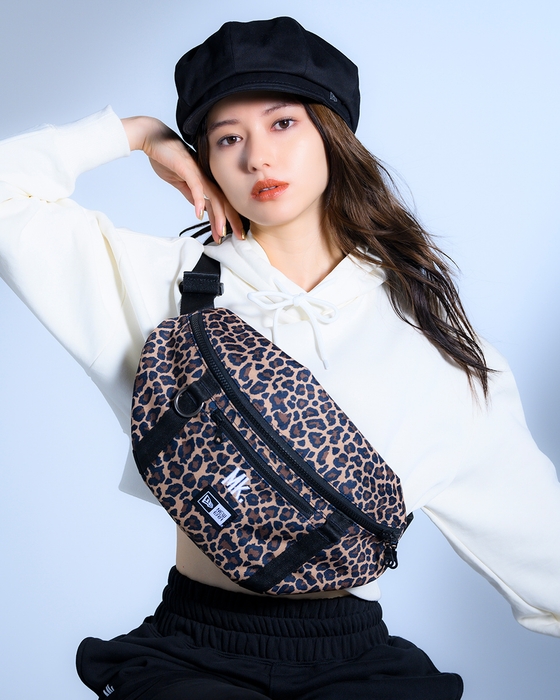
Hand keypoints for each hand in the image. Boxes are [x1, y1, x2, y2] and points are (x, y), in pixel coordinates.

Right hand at [121, 116, 242, 242]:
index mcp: (206, 181)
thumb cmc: (167, 158)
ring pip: (214, 198)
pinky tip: (198, 215)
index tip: (233, 234)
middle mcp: (206, 178)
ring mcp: (198, 173)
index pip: (222, 203)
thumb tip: (200, 208)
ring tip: (220, 231)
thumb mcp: (181, 182)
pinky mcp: (188, 169)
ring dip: (218, 216)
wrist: (154, 138)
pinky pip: (196, 187)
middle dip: (232, 221)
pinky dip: (198, 202)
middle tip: (239, 237)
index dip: (229, 219)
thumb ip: (191, 194)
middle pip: (224, 202)